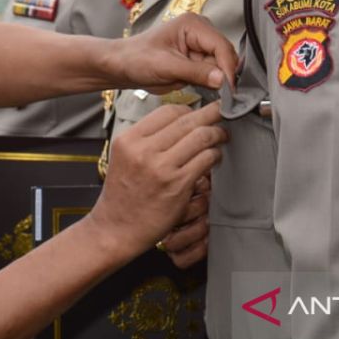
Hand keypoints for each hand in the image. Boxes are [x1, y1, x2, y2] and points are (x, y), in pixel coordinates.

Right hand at [88, 103, 225, 260]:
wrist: (116, 229)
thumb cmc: (122, 195)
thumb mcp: (124, 157)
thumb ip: (145, 139)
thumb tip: (176, 122)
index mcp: (129, 139)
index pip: (167, 111)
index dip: (188, 109)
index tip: (197, 113)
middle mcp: (143, 150)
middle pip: (186, 120)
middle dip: (210, 113)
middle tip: (222, 111)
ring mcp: (161, 168)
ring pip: (200, 137)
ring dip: (217, 134)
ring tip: (221, 136)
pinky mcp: (177, 185)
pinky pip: (205, 159)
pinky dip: (215, 155)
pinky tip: (215, 157)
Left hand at [114, 13, 236, 92]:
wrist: (122, 67)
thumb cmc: (135, 58)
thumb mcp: (165, 66)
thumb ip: (195, 72)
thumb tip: (222, 79)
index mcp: (193, 24)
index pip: (220, 45)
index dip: (228, 68)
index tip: (230, 88)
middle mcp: (200, 33)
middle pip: (225, 56)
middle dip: (225, 76)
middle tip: (225, 97)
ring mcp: (200, 48)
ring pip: (221, 68)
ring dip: (217, 82)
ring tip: (209, 93)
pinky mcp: (197, 62)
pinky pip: (212, 75)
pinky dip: (211, 85)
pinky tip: (203, 90)